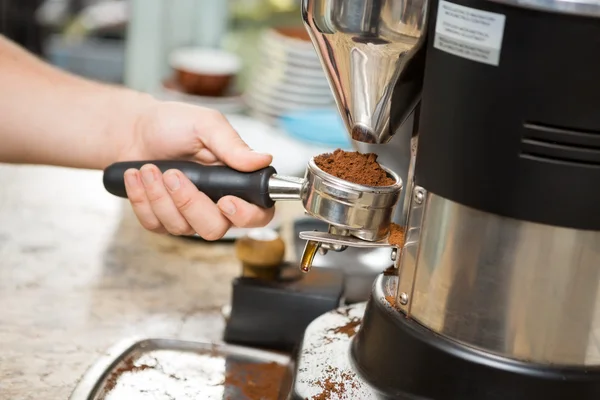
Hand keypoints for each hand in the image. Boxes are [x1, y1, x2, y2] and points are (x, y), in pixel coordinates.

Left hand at [116, 100, 274, 239]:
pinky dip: (142, 199)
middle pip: (215, 229)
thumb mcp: (206, 125)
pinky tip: (137, 177)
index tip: (225, 201)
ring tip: (149, 169)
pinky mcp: (162, 220)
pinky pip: (155, 224)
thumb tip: (263, 160)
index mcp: (236, 181)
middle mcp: (216, 204)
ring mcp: (189, 216)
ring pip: (182, 228)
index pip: (258, 213)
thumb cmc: (174, 124)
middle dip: (189, 203)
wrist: (135, 129)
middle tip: (173, 175)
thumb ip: (233, 146)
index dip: (246, 215)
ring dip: (160, 196)